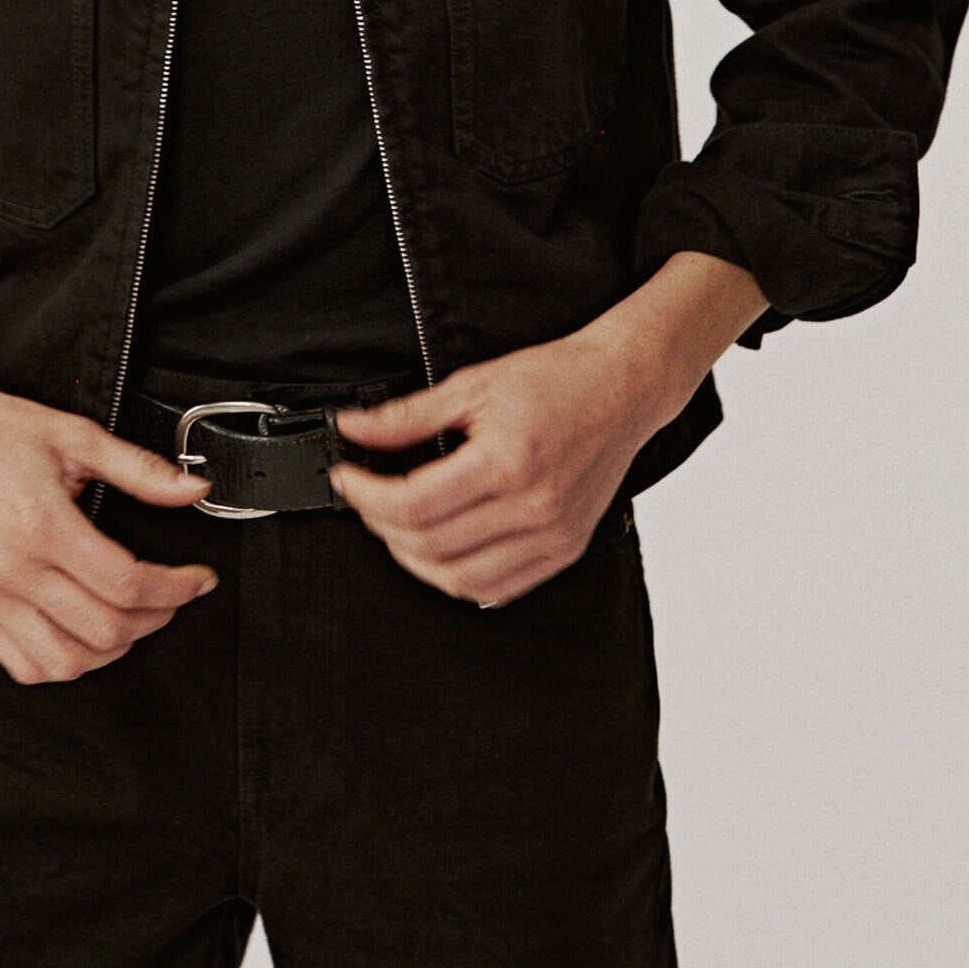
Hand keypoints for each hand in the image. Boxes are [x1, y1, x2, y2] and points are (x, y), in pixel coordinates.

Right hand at [0, 267, 219, 683]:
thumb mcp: (77, 436)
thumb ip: (140, 469)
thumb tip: (193, 489)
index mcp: (43, 525)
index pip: (127, 584)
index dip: (177, 588)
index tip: (198, 580)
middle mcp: (12, 570)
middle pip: (105, 629)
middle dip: (157, 617)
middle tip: (173, 594)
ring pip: (66, 661)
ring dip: (114, 648)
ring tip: (133, 617)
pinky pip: (23, 665)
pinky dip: (64, 663)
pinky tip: (84, 635)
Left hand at [329, 253, 766, 607]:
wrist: (621, 388)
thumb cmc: (557, 380)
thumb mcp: (472, 384)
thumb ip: (407, 415)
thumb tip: (354, 427)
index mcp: (507, 462)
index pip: (414, 504)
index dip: (367, 495)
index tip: (347, 477)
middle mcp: (532, 506)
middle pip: (429, 545)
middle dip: (381, 524)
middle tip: (365, 496)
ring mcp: (551, 535)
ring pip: (459, 579)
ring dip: (413, 559)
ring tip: (395, 525)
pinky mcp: (563, 549)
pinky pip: (497, 587)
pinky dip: (457, 578)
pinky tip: (439, 551)